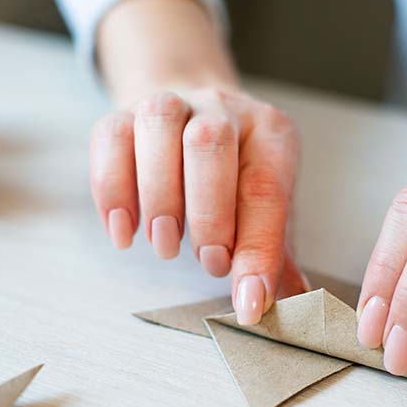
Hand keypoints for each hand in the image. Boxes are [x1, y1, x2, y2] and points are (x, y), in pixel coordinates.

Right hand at [90, 87, 307, 323]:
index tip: (248, 302)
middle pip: (209, 143)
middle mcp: (221, 108)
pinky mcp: (123, 114)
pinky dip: (112, 191)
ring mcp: (170, 104)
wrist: (192, 120)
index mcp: (269, 133)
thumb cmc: (234, 178)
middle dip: (207, 215)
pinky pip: (112, 138)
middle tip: (207, 262)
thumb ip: (276, 255)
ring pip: (158, 126)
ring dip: (158, 197)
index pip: (265, 190)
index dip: (257, 251)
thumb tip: (294, 303)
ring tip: (165, 246)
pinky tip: (124, 232)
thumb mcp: (266, 211)